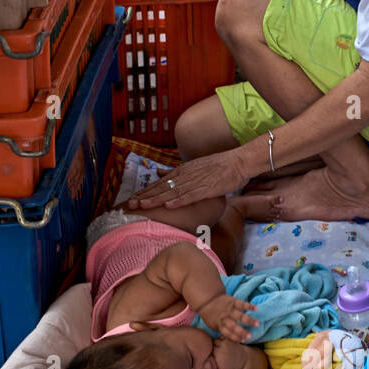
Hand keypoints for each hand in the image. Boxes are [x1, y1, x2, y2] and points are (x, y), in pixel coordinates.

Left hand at [126, 152, 247, 210]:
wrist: (240, 162)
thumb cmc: (220, 167)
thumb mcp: (194, 167)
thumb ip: (177, 172)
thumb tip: (160, 172)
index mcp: (182, 171)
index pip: (159, 182)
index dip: (145, 191)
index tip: (131, 200)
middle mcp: (186, 175)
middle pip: (162, 187)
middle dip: (145, 196)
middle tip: (129, 205)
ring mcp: (196, 181)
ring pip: (173, 192)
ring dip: (157, 199)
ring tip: (143, 206)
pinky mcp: (207, 188)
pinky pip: (191, 196)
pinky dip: (179, 201)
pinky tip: (169, 206)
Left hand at [200, 294, 259, 341]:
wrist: (207, 299)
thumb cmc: (211, 315)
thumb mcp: (212, 324)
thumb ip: (222, 330)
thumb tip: (233, 339)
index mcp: (219, 325)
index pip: (227, 333)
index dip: (235, 337)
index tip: (243, 341)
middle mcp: (224, 318)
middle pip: (233, 326)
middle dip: (241, 331)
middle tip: (250, 336)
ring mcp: (229, 309)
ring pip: (239, 316)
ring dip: (248, 320)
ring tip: (257, 324)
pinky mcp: (233, 301)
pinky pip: (242, 304)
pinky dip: (249, 306)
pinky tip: (256, 309)